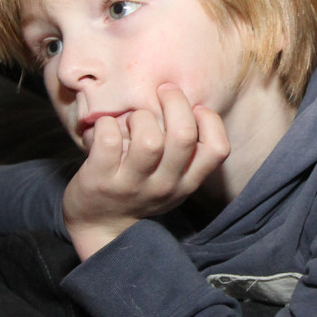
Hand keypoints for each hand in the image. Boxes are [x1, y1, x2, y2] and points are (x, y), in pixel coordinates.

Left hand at [61, 83, 228, 259]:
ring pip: (148, 140)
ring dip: (139, 117)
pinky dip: (105, 123)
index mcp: (186, 182)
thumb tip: (189, 103)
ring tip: (132, 118)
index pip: (217, 150)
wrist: (99, 225)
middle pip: (183, 136)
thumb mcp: (171, 180)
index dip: (210, 120)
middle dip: (175, 102)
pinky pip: (108, 139)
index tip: (194, 108)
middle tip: (163, 91)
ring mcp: (132, 185)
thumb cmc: (139, 190)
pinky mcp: (100, 181)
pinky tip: (105, 126)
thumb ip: (184, 154)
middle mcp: (164, 186)